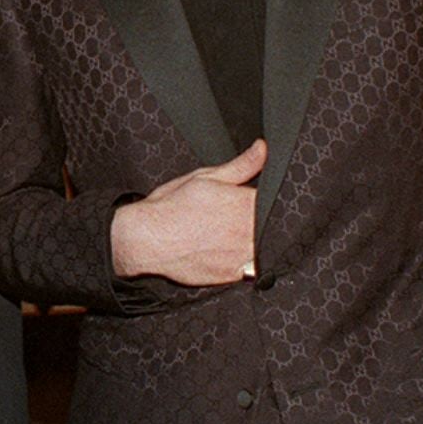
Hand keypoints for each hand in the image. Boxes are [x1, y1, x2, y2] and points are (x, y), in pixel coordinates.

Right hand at [111, 139, 265, 285]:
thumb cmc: (171, 207)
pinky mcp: (232, 275)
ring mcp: (242, 255)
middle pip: (272, 226)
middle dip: (261, 221)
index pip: (275, 200)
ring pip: (265, 248)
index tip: (251, 201)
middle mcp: (248, 230)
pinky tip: (225, 253)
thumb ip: (240, 166)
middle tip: (233, 219)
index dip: (266, 199)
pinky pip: (251, 269)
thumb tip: (262, 149)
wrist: (147, 239)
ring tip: (227, 236)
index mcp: (245, 202)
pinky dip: (243, 262)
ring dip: (254, 242)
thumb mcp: (205, 177)